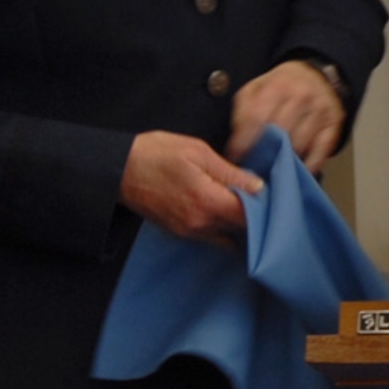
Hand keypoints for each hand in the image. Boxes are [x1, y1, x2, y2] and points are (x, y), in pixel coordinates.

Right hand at [119, 131, 263, 241]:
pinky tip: (223, 212)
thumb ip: (230, 172)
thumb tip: (258, 186)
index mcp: (207, 201)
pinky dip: (221, 227)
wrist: (118, 169)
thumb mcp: (197, 152)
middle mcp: (199, 223)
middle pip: (240, 229)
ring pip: (226, 235)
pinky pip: (210, 236)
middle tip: (260, 197)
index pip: (249, 215)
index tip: (269, 193)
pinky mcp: (180, 233)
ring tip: (242, 203)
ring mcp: (188, 232)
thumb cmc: (156, 154)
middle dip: (253, 215)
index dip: (263, 205)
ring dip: (237, 223)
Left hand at [229, 60, 344, 175]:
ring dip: (284, 160)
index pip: (256, 118)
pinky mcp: (333, 125)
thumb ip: (244, 110)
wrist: (317, 76)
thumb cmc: (282, 86)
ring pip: (299, 145)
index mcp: (278, 85)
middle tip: (254, 165)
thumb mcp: (257, 87)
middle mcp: (301, 96)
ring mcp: (320, 111)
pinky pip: (320, 152)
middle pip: (280, 133)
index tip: (236, 156)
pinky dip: (308, 165)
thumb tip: (237, 143)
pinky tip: (296, 169)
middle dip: (264, 152)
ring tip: (272, 167)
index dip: (244, 141)